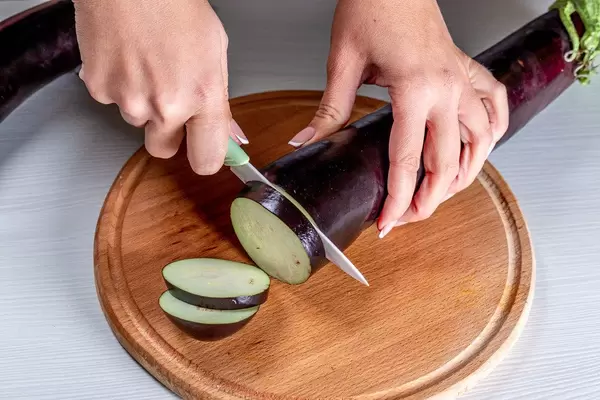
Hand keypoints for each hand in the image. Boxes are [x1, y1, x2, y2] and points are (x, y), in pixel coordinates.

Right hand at [73, 0, 246, 174]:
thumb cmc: (174, 6)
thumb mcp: (216, 52)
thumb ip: (218, 99)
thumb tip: (229, 133)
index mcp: (203, 97)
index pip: (207, 159)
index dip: (204, 157)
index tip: (202, 151)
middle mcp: (166, 106)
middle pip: (163, 148)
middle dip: (167, 133)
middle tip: (169, 100)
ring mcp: (129, 100)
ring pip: (137, 122)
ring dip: (142, 103)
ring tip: (148, 64)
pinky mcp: (100, 90)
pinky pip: (111, 101)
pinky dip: (119, 85)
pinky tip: (128, 58)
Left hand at [289, 0, 507, 236]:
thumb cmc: (372, 8)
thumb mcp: (343, 62)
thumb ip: (328, 110)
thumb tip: (306, 142)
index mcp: (415, 90)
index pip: (408, 161)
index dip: (397, 200)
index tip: (388, 223)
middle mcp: (447, 90)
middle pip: (449, 163)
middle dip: (430, 200)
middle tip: (410, 218)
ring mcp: (463, 81)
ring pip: (481, 142)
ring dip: (465, 174)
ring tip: (443, 194)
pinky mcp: (467, 71)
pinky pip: (496, 106)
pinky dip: (492, 132)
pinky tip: (480, 146)